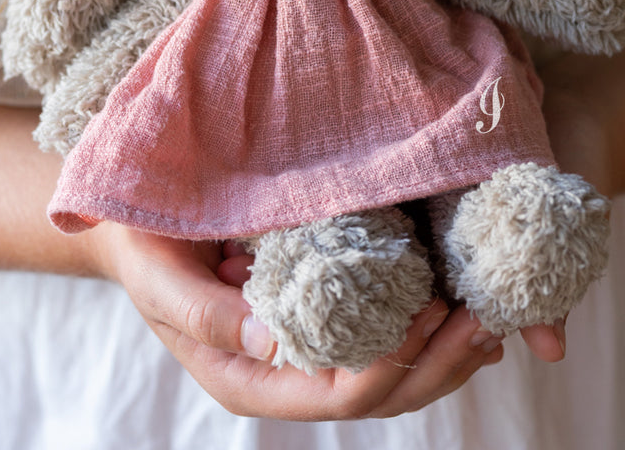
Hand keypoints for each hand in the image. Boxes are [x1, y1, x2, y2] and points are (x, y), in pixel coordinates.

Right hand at [92, 224, 505, 419]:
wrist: (138, 230)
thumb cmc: (145, 248)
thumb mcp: (162, 281)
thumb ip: (208, 316)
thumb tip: (276, 343)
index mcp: (247, 375)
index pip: (334, 392)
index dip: (389, 364)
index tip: (430, 316)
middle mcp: (283, 372)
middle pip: (374, 393)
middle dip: (433, 364)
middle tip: (481, 322)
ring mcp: (303, 349)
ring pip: (386, 373)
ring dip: (439, 352)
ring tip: (486, 321)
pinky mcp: (316, 315)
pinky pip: (377, 336)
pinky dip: (422, 330)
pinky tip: (456, 308)